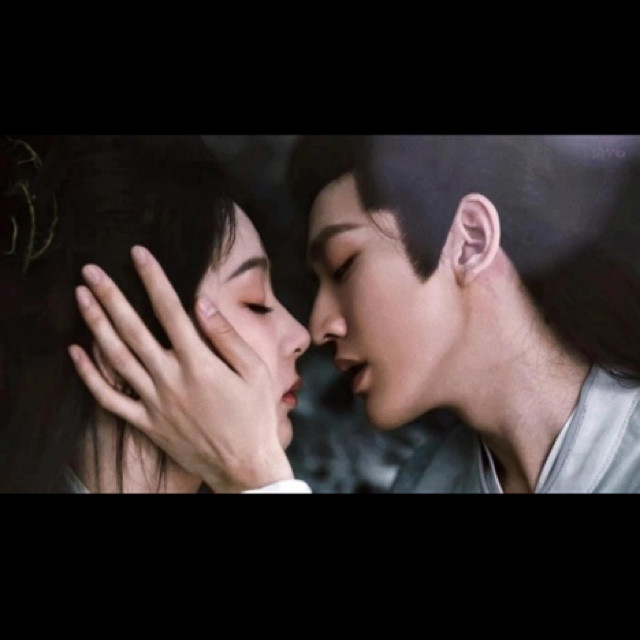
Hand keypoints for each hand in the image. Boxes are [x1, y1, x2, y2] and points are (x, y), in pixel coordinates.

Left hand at [68, 245, 292, 492]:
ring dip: (95, 324)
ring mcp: (154, 402)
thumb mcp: (255, 372)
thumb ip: (226, 336)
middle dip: (110, 295)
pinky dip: (90, 375)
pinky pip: (110, 398)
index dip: (152, 278)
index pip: (169, 310)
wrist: (244, 466)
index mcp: (199, 363)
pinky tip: (76, 353)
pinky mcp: (146, 422)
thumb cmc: (255, 416)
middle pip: (133, 329)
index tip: (138, 253)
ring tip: (80, 297)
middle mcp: (171, 378)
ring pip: (116, 357)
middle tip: (90, 269)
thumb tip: (202, 302)